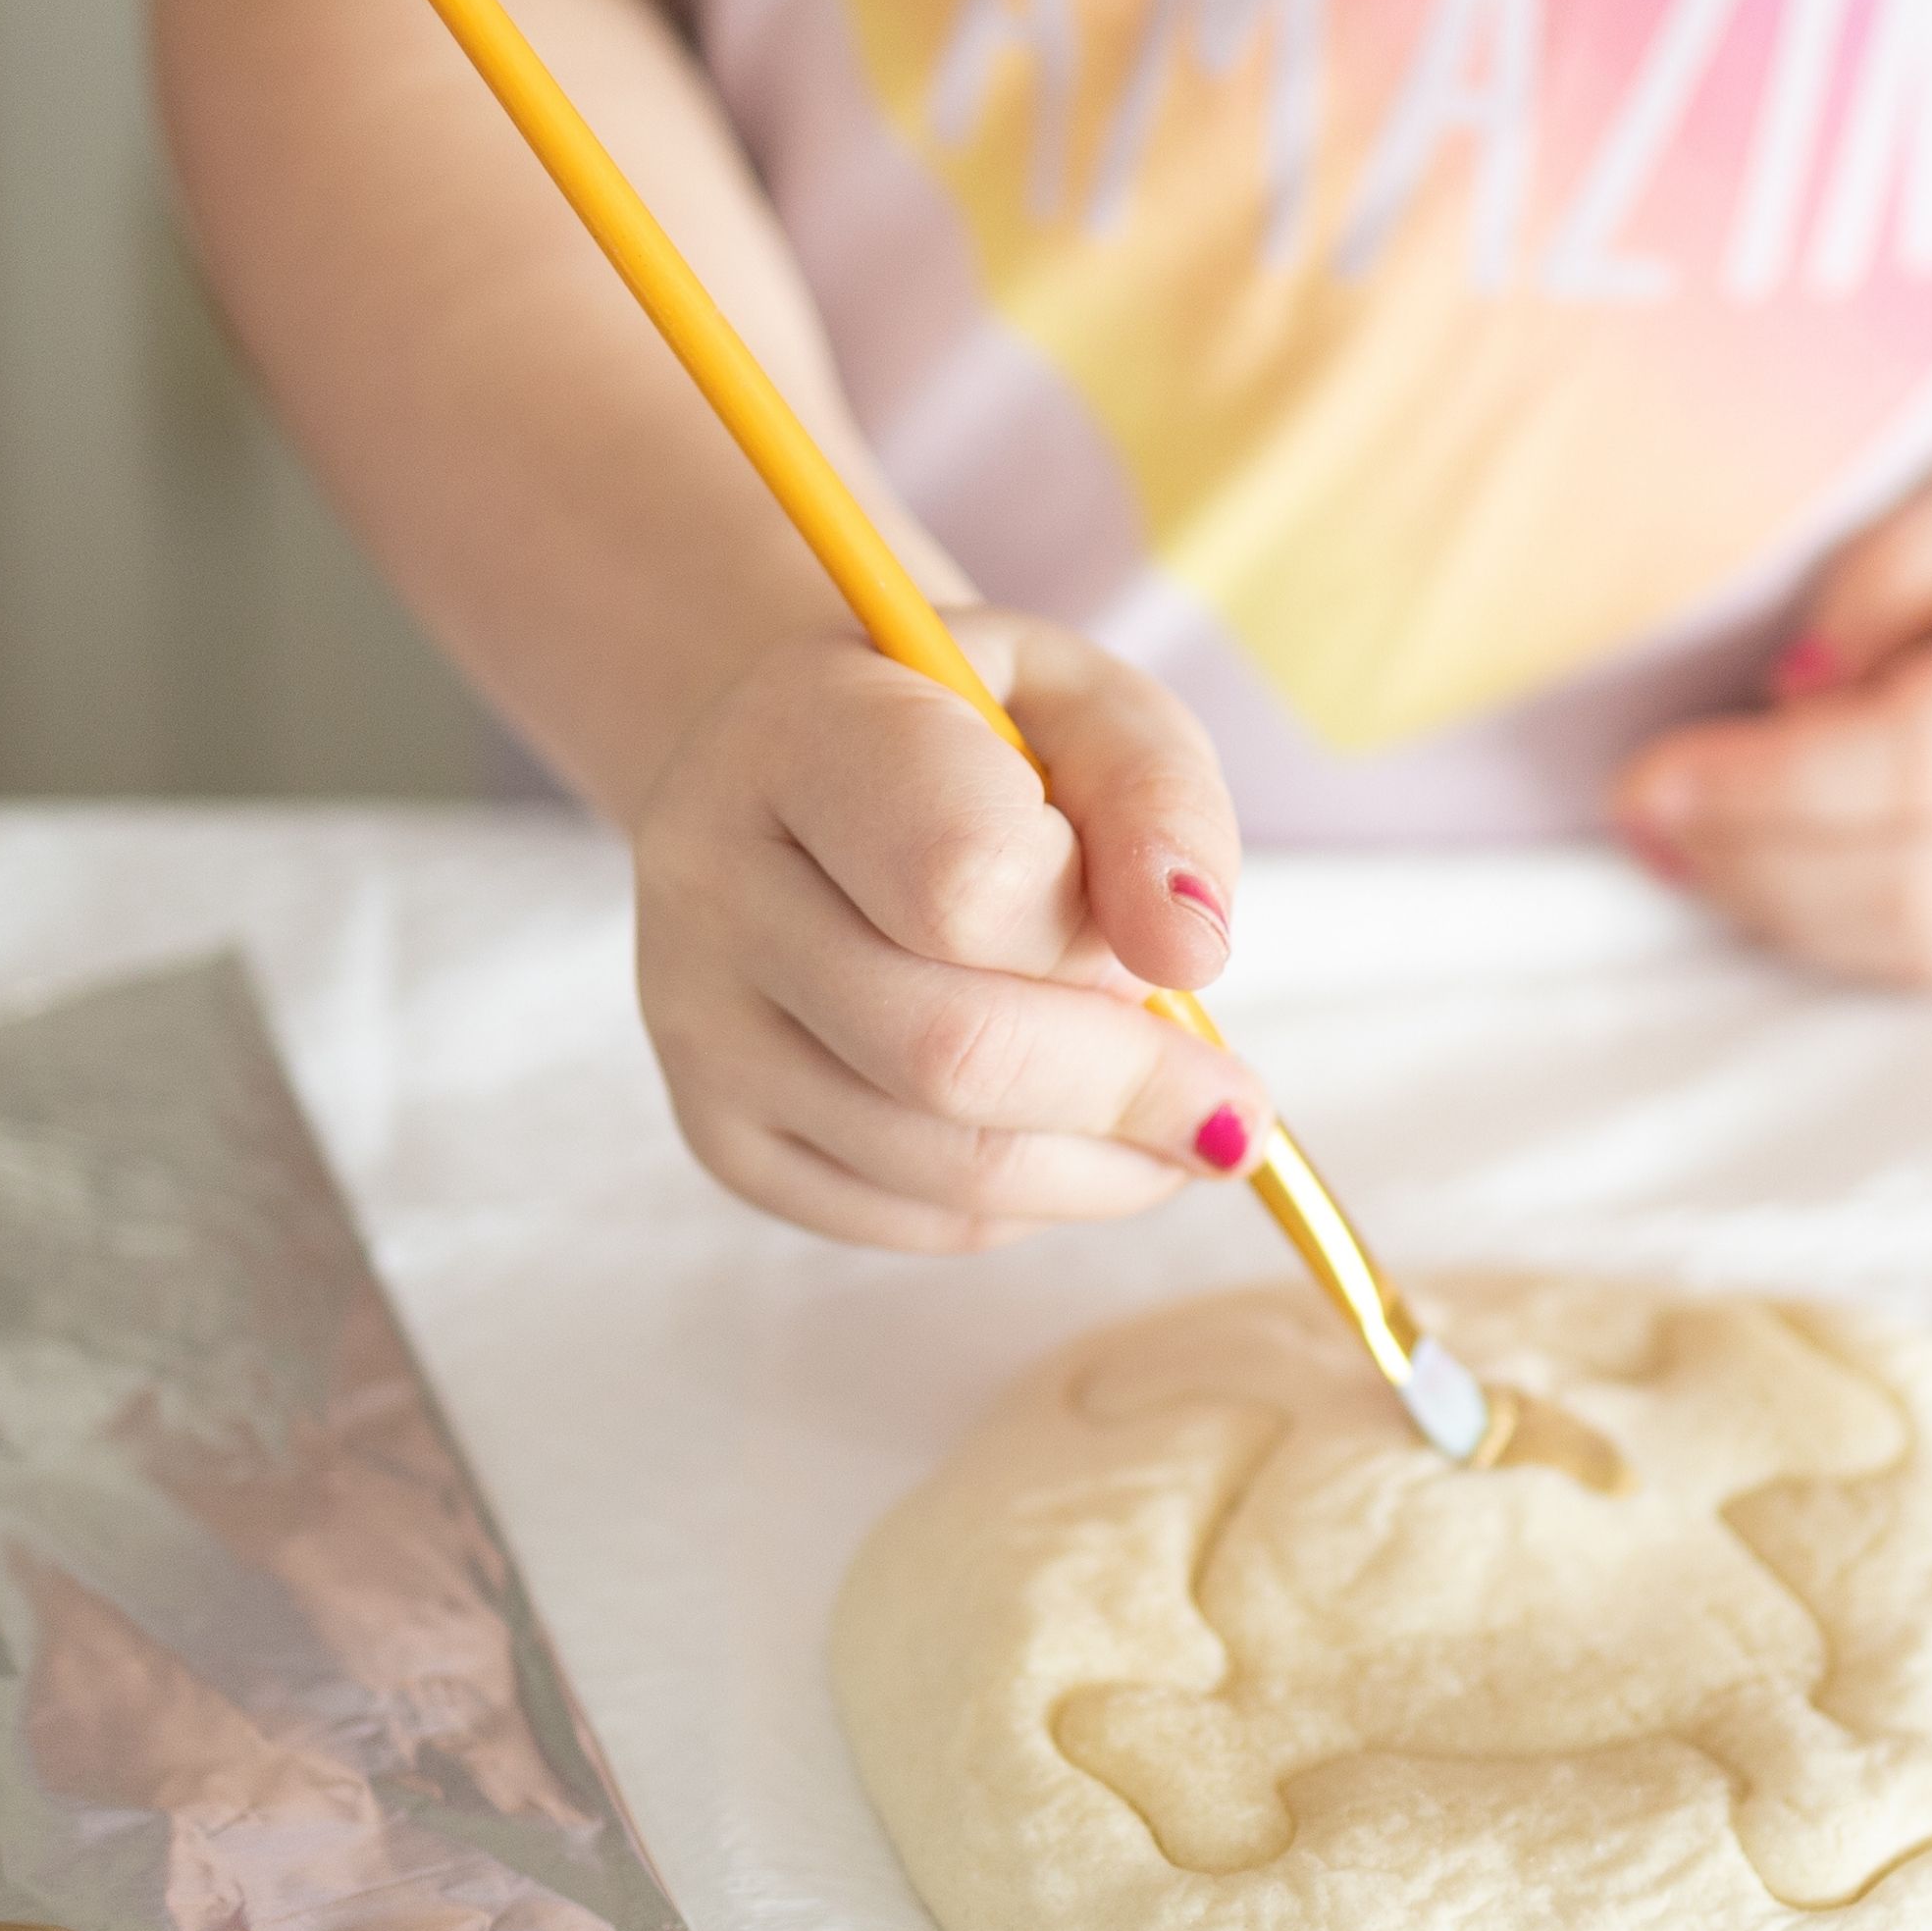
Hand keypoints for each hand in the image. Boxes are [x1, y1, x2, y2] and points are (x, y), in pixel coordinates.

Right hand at [634, 608, 1264, 1247]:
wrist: (810, 782)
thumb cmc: (979, 741)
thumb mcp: (1093, 711)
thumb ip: (1159, 803)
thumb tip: (1190, 955)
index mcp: (797, 731)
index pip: (961, 879)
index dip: (1099, 930)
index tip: (1182, 949)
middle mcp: (710, 879)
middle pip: (948, 1049)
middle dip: (1130, 1092)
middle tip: (1235, 1106)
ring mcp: (697, 1024)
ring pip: (937, 1160)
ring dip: (1102, 1165)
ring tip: (1177, 1124)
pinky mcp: (722, 1135)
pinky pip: (910, 1219)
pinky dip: (1033, 1201)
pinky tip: (1075, 1139)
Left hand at [1612, 360, 1931, 986]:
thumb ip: (1894, 575)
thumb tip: (1788, 701)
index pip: (1923, 764)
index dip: (1767, 786)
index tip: (1648, 769)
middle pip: (1922, 882)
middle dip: (1754, 865)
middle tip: (1639, 818)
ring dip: (1790, 917)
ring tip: (1683, 853)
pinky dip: (1858, 940)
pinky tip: (1773, 883)